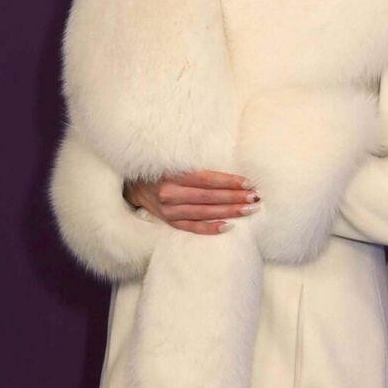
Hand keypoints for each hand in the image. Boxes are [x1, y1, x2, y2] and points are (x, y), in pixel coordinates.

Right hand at [123, 169, 260, 234]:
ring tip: (248, 210)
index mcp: (171, 175)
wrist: (132, 184)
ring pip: (204, 213)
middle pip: (208, 198)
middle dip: (234, 198)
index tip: (248, 183)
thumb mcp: (172, 159)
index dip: (228, 182)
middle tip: (255, 198)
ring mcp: (168, 210)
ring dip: (229, 212)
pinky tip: (228, 227)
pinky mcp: (168, 221)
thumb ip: (193, 162)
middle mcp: (169, 194)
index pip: (206, 180)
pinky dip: (210, 228)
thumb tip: (225, 165)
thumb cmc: (158, 167)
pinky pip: (192, 227)